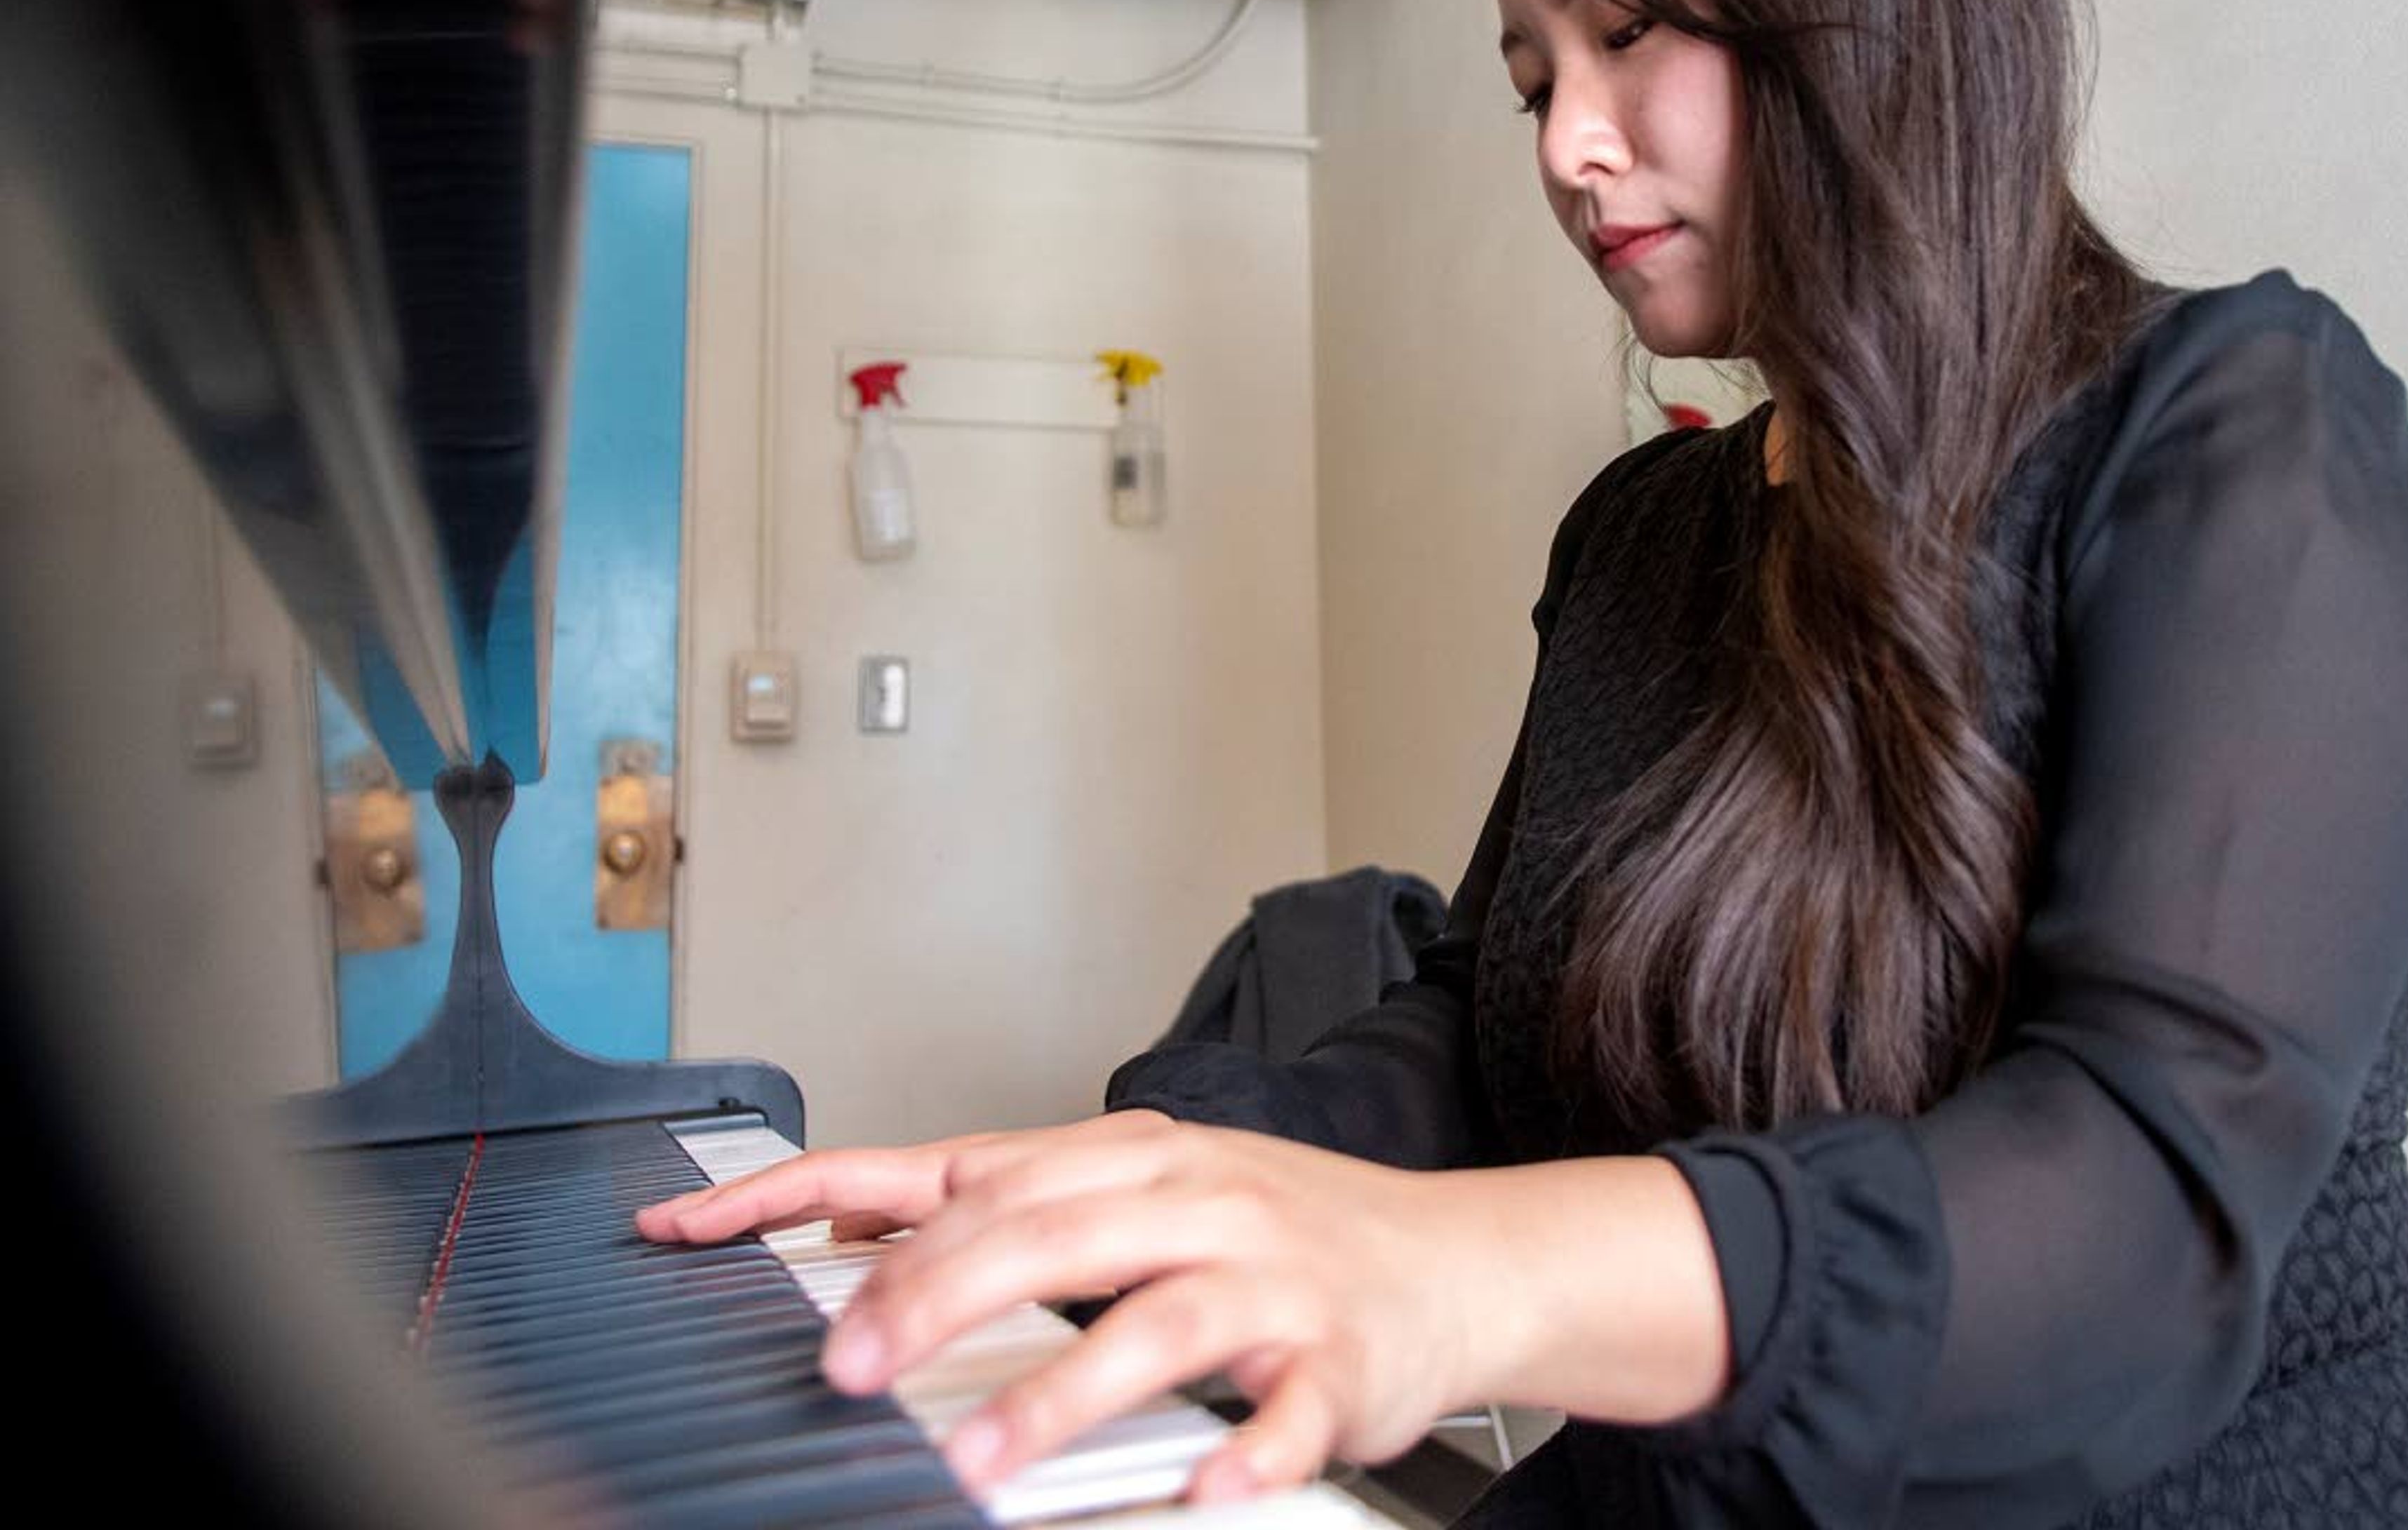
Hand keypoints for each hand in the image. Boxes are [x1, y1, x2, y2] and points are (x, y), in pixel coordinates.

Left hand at [636, 1110, 1509, 1503]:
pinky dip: (1244, 1454)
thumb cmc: (1287, 1232)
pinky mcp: (1340, 1360)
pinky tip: (1200, 1494)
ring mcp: (1269, 1279)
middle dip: (929, 1298)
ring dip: (1057, 1395)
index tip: (699, 1235)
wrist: (1461, 1260)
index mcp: (1127, 1160)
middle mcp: (1190, 1202)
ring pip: (1153, 1321)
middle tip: (844, 1369)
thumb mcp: (1147, 1192)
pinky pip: (1287, 1412)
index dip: (817, 1195)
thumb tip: (863, 1228)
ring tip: (975, 1458)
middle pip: (1042, 1232)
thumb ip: (1016, 1205)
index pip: (951, 1168)